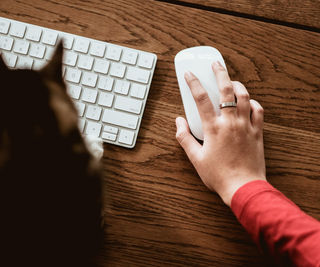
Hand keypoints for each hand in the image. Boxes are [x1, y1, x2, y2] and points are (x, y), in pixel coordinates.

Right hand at [175, 61, 265, 206]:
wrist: (243, 187)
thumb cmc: (218, 175)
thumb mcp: (195, 158)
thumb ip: (184, 137)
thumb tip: (178, 122)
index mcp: (213, 128)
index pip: (201, 99)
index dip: (193, 83)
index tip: (189, 74)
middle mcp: (230, 122)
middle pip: (226, 90)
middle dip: (220, 73)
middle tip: (216, 64)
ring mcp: (246, 126)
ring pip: (245, 96)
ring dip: (238, 85)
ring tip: (231, 81)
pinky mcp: (257, 132)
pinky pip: (258, 110)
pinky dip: (253, 102)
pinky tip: (247, 102)